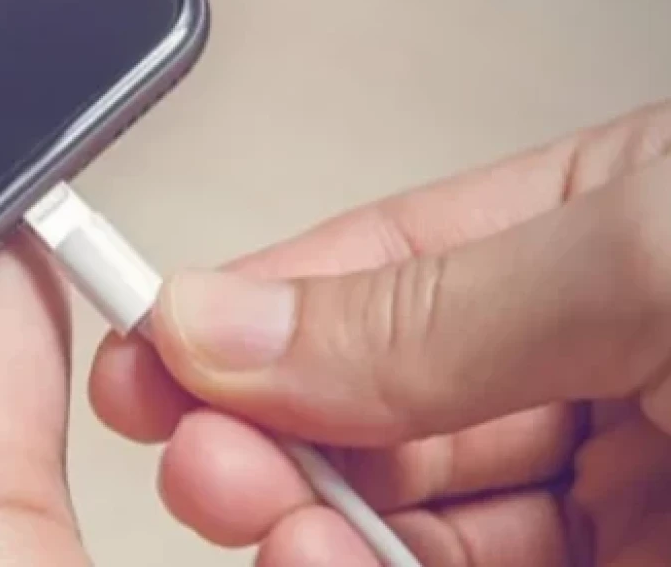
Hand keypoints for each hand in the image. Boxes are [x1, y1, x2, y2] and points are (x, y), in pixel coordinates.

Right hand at [92, 100, 670, 564]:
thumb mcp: (642, 259)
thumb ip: (430, 307)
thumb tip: (224, 323)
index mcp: (599, 234)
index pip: (380, 268)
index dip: (251, 311)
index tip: (147, 350)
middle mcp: (602, 359)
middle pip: (381, 404)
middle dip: (268, 430)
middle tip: (196, 451)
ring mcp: (627, 484)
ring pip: (416, 515)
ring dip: (315, 521)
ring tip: (267, 519)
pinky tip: (334, 565)